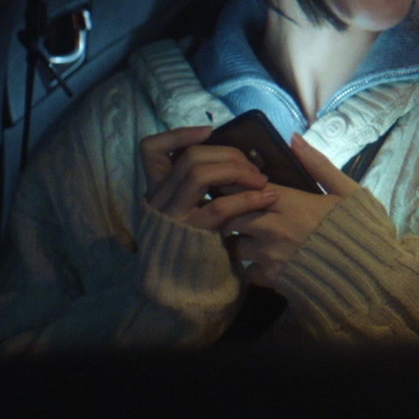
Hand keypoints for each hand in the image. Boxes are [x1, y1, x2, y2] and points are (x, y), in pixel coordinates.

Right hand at [138, 125, 277, 231]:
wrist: (189, 286)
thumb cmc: (200, 241)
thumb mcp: (192, 209)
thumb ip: (200, 185)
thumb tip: (232, 155)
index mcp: (158, 189)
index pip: (152, 149)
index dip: (178, 135)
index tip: (209, 131)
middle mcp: (158, 200)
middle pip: (189, 157)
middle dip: (227, 155)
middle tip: (253, 167)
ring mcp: (172, 217)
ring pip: (199, 174)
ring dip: (237, 171)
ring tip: (261, 180)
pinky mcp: (191, 235)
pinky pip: (219, 207)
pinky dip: (247, 197)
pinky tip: (266, 197)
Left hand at [230, 133, 360, 288]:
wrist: (373, 275)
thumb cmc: (363, 229)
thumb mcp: (348, 191)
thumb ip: (318, 165)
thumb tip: (294, 137)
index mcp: (292, 202)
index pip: (248, 187)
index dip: (239, 184)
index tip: (240, 185)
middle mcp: (275, 227)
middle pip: (233, 215)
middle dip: (233, 211)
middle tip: (240, 210)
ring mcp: (271, 256)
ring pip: (236, 244)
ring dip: (242, 239)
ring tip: (253, 237)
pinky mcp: (273, 280)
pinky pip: (249, 271)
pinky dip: (254, 266)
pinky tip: (267, 262)